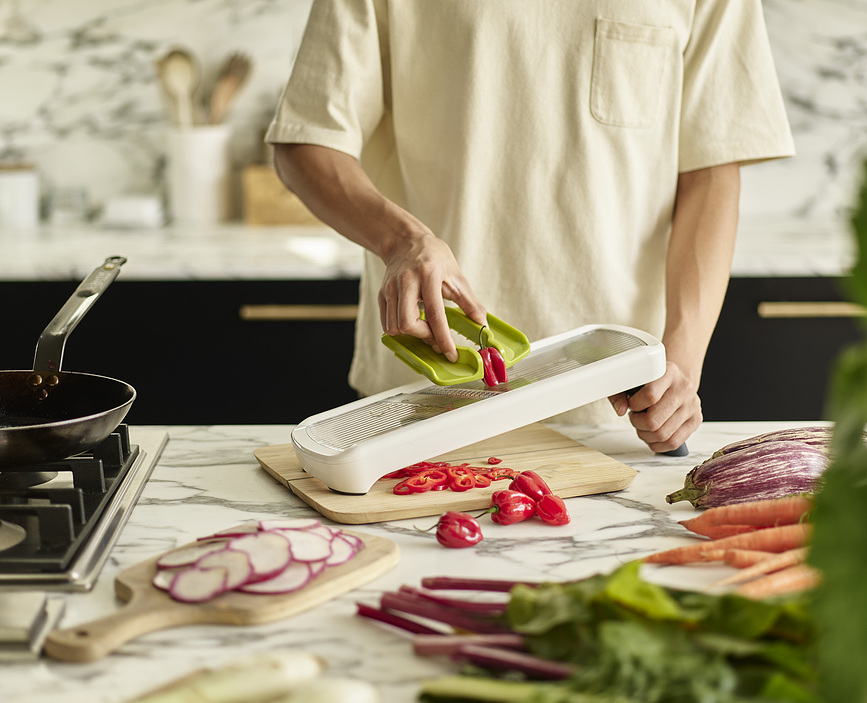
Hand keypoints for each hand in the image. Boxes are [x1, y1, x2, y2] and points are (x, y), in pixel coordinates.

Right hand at [378, 228, 485, 361]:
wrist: (405, 241)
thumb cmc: (433, 257)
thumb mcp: (456, 276)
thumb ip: (470, 302)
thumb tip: (482, 324)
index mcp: (428, 276)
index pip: (434, 314)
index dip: (443, 338)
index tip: (450, 353)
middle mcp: (406, 282)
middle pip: (407, 324)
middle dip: (423, 336)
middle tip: (435, 335)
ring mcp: (390, 289)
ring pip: (394, 327)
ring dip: (411, 335)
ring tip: (424, 328)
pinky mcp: (381, 295)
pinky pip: (386, 323)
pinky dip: (400, 329)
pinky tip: (413, 322)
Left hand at [608, 361, 701, 452]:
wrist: (676, 380)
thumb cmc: (652, 381)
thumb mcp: (635, 379)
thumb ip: (621, 392)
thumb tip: (620, 410)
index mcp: (669, 373)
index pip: (650, 395)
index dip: (634, 405)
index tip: (632, 404)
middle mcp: (684, 388)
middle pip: (654, 420)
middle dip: (637, 423)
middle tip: (635, 417)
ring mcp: (692, 405)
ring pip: (662, 434)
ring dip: (645, 435)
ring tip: (642, 425)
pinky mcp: (695, 420)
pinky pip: (674, 442)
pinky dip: (657, 445)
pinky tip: (651, 436)